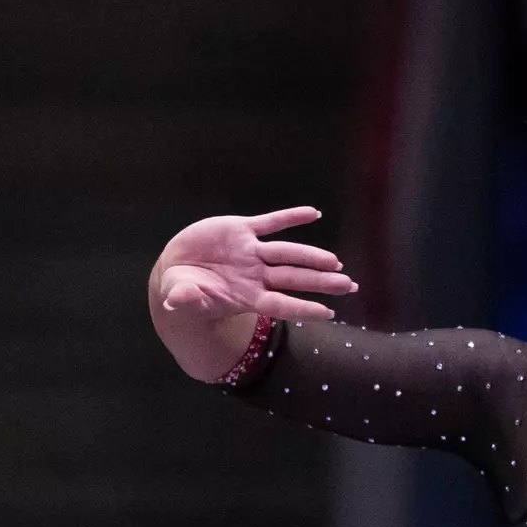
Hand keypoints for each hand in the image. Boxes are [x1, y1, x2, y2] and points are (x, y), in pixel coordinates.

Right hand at [153, 205, 357, 323]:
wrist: (177, 268)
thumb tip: (178, 299)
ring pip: (287, 253)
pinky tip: (313, 213)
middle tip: (349, 285)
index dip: (303, 308)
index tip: (328, 313)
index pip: (280, 304)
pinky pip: (271, 223)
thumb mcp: (180, 296)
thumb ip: (185, 299)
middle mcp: (256, 275)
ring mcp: (251, 252)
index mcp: (246, 296)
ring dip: (311, 256)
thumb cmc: (184, 290)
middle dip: (320, 282)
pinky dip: (291, 217)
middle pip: (293, 278)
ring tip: (335, 262)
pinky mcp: (242, 230)